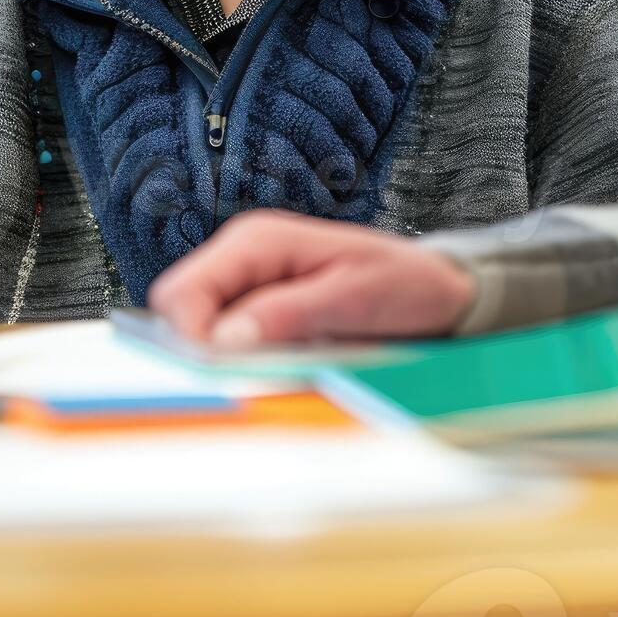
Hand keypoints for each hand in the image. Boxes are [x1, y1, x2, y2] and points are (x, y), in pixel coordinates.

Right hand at [147, 211, 476, 349]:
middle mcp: (243, 256)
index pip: (184, 290)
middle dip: (202, 349)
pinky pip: (228, 339)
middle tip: (252, 374)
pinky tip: (281, 368)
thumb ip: (289, 314)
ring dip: (225, 358)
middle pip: (178, 309)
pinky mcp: (260, 308)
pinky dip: (244, 361)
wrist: (438, 289)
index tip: (220, 375)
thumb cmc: (403, 285)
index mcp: (258, 241)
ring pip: (198, 329)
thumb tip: (225, 339)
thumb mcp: (354, 299)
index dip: (189, 338)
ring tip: (278, 369)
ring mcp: (249, 282)